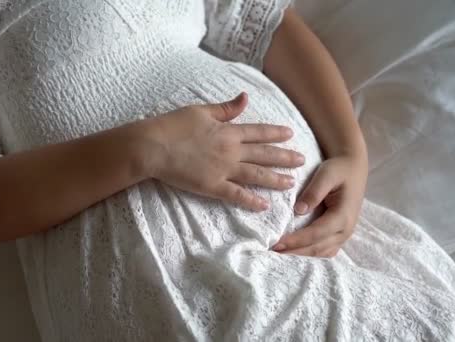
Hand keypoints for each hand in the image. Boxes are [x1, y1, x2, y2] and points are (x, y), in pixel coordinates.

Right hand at [145, 92, 304, 210]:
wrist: (153, 146)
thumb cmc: (173, 126)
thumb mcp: (200, 111)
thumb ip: (225, 108)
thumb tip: (245, 98)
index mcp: (228, 131)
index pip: (258, 132)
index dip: (276, 133)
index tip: (291, 134)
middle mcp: (231, 151)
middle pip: (264, 155)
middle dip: (284, 158)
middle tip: (301, 161)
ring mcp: (223, 170)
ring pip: (256, 175)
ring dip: (275, 179)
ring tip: (291, 183)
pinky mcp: (212, 186)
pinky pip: (236, 195)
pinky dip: (251, 201)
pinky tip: (264, 206)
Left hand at [271, 153, 367, 256]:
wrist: (353, 167)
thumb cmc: (339, 169)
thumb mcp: (326, 174)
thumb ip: (314, 192)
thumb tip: (299, 211)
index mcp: (343, 215)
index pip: (316, 233)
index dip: (296, 240)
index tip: (277, 244)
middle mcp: (346, 229)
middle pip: (317, 248)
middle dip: (294, 251)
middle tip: (271, 251)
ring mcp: (344, 234)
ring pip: (321, 252)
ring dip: (301, 255)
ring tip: (280, 254)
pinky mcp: (339, 234)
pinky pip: (324, 250)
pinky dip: (309, 252)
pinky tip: (294, 250)